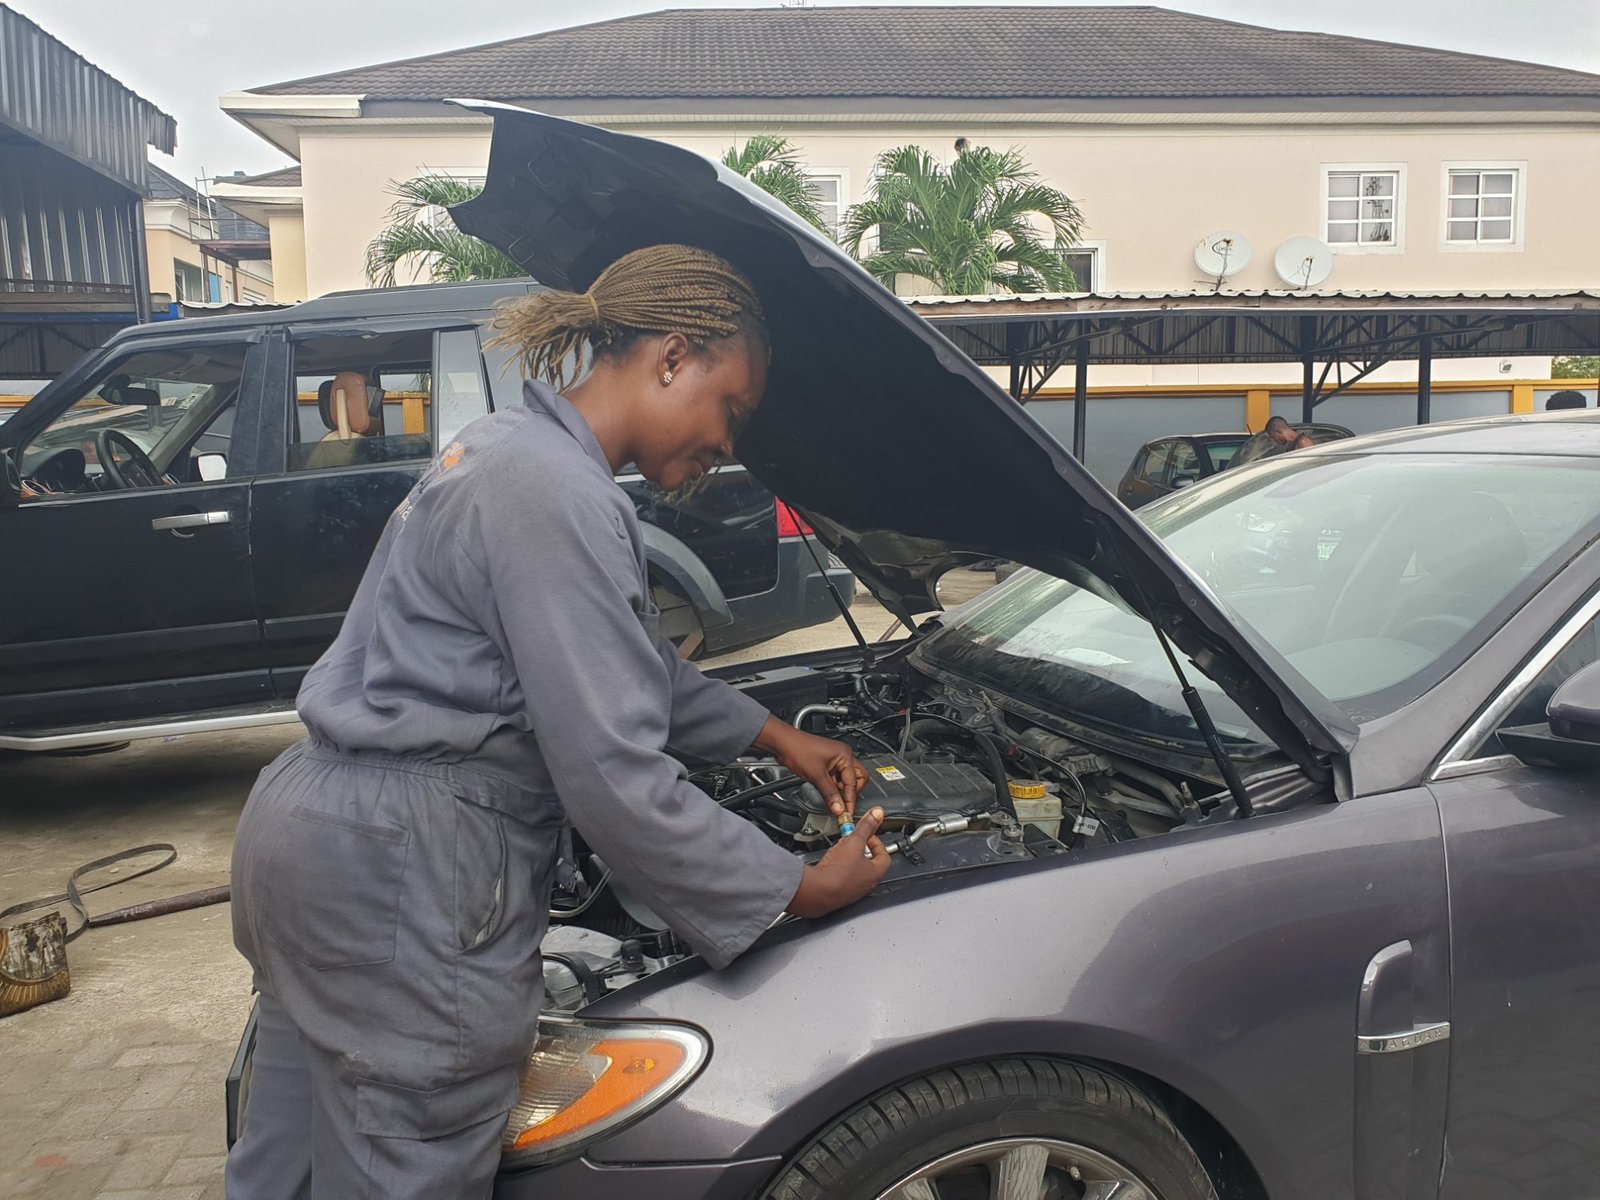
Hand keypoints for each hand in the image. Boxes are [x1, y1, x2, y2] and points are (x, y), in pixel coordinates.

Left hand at [753, 717, 868, 821]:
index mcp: (844, 755)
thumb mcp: (816, 775)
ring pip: (844, 780)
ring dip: (839, 790)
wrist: (782, 744)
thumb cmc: (798, 749)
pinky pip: (834, 779)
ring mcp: (834, 760)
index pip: (853, 782)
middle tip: (843, 804)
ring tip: (832, 800)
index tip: (847, 812)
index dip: (850, 799)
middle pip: (856, 779)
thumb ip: (829, 794)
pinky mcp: (826, 765)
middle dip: (850, 792)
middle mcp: (842, 756)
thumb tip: (839, 808)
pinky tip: (826, 793)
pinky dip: (832, 787)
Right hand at [788, 806, 890, 917]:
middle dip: (862, 850)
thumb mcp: (853, 842)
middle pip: (870, 863)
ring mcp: (853, 891)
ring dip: (850, 860)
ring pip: (856, 872)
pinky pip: (842, 879)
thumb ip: (866, 827)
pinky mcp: (839, 895)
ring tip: (840, 851)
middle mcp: (867, 885)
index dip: (877, 842)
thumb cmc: (837, 872)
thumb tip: (877, 814)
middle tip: (853, 841)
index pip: (884, 855)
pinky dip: (839, 870)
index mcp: (876, 873)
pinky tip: (830, 864)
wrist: (817, 892)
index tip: (868, 835)